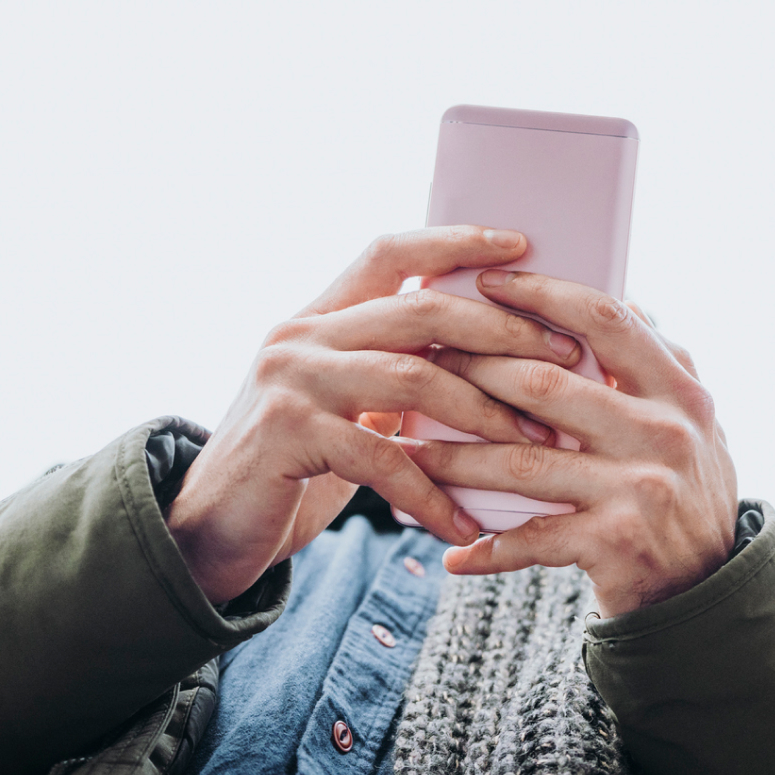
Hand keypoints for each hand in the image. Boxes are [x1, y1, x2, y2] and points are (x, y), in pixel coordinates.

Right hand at [168, 228, 583, 605]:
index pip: (391, 251)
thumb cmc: (297, 470)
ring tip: (536, 442)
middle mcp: (300, 336)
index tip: (521, 244)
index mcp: (319, 317)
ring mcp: (289, 382)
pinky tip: (465, 523)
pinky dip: (433, 494)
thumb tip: (495, 360)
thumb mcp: (347, 409)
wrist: (208, 533)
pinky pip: (383, 458)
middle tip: (565, 357)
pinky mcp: (285, 436)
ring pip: (413, 377)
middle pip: (420, 308)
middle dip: (503, 331)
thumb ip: (397, 374)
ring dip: (485, 413)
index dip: (455, 241)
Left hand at [399, 272, 738, 616]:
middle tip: (423, 365)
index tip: (488, 282)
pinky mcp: (616, 541)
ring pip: (523, 460)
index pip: (607, 319)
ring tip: (409, 453)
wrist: (710, 590)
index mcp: (680, 390)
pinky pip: (533, 537)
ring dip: (456, 459)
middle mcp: (665, 431)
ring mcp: (641, 487)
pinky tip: (455, 553)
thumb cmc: (687, 493)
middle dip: (473, 371)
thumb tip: (621, 296)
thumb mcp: (695, 422)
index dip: (544, 294)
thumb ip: (659, 367)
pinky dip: (489, 547)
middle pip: (547, 383)